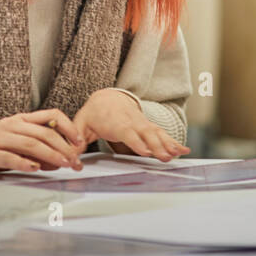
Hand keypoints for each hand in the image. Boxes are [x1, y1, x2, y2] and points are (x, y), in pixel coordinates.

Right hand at [0, 109, 87, 173]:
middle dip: (65, 147)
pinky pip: (9, 157)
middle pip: (45, 132)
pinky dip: (24, 163)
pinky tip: (35, 169)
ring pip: (32, 143)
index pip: (51, 116)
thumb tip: (57, 160)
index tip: (81, 142)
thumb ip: (33, 149)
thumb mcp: (11, 141)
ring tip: (65, 165)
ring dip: (52, 155)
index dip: (69, 127)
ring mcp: (0, 138)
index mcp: (20, 120)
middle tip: (77, 162)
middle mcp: (12, 125)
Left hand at [72, 89, 190, 162]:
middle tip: (165, 157)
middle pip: (146, 134)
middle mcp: (133, 122)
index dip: (136, 142)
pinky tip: (184, 150)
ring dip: (168, 144)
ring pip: (157, 134)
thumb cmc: (94, 113)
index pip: (127, 132)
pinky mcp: (149, 127)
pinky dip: (174, 142)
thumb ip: (76, 139)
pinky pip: (163, 134)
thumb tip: (71, 155)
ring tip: (178, 154)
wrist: (108, 98)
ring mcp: (143, 124)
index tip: (145, 152)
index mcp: (116, 122)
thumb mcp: (81, 122)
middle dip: (157, 146)